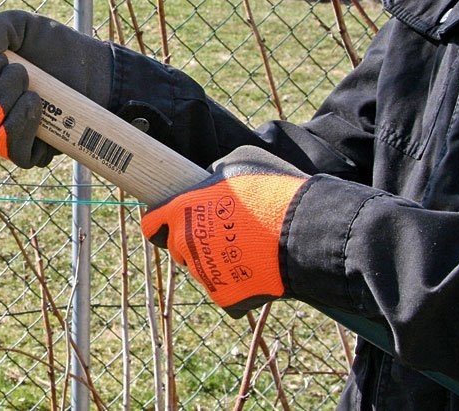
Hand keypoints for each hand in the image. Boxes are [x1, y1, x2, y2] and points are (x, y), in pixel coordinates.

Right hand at [0, 11, 111, 166]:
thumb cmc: (51, 46)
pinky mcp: (28, 152)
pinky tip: (34, 104)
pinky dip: (18, 125)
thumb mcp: (20, 25)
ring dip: (4, 102)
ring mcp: (3, 133)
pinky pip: (11, 151)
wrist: (93, 68)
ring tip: (29, 82)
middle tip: (15, 68)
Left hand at [141, 146, 310, 316]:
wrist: (306, 231)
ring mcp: (204, 272)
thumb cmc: (274, 190)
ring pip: (202, 270)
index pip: (152, 224)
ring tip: (248, 249)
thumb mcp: (240, 162)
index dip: (161, 223)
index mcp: (182, 210)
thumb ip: (214, 174)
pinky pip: (225, 292)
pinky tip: (258, 270)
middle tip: (224, 232)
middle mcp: (186, 242)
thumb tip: (209, 179)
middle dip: (194, 241)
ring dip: (217, 262)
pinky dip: (238, 284)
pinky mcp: (225, 296)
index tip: (173, 222)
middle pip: (178, 248)